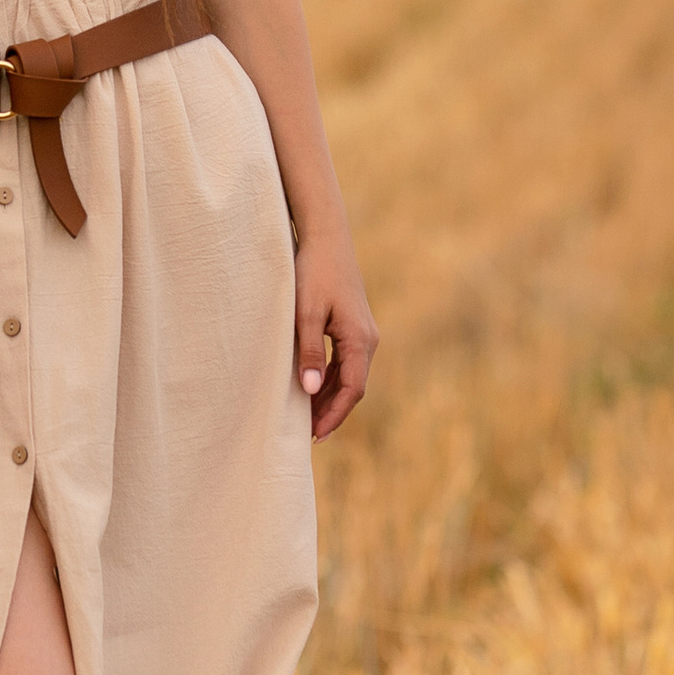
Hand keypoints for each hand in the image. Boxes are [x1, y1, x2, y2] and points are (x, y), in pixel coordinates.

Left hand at [294, 220, 376, 439]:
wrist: (326, 238)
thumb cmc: (313, 272)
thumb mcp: (305, 314)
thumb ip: (308, 353)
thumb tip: (309, 391)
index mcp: (360, 340)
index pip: (352, 390)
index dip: (334, 415)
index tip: (315, 436)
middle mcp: (368, 339)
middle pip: (353, 387)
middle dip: (332, 412)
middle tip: (308, 435)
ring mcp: (363, 332)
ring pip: (349, 375)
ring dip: (330, 397)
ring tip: (307, 418)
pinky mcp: (354, 325)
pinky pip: (345, 361)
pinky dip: (330, 378)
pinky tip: (312, 388)